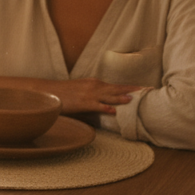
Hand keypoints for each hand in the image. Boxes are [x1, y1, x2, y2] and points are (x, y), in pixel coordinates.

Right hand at [0, 76, 143, 114]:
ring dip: (123, 96)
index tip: (145, 88)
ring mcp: (87, 94)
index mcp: (94, 84)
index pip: (116, 85)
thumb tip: (106, 105)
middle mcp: (93, 86)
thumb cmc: (63, 95)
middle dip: (133, 89)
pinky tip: (114, 110)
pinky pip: (95, 104)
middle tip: (149, 91)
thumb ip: (93, 98)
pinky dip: (105, 106)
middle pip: (117, 88)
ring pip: (109, 94)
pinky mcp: (80, 102)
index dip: (131, 87)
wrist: (45, 92)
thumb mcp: (80, 94)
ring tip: (136, 99)